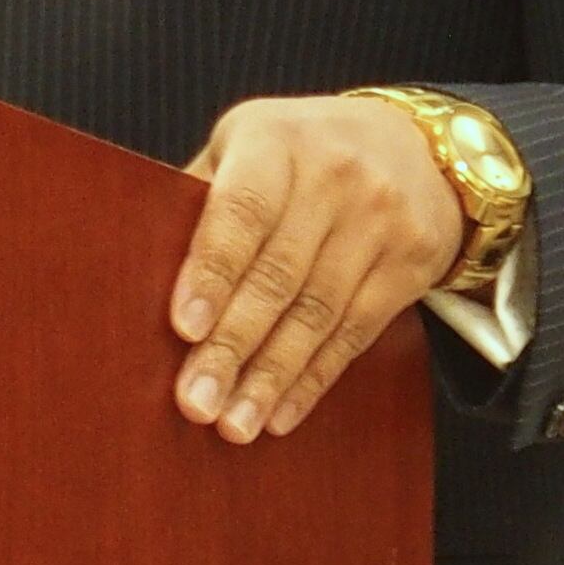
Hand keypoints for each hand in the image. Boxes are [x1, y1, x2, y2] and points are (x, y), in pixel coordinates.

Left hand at [171, 94, 461, 441]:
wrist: (420, 145)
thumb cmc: (300, 151)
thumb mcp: (246, 144)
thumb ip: (201, 198)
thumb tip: (142, 275)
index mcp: (275, 141)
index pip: (242, 210)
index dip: (213, 271)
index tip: (185, 328)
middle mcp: (334, 174)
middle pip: (278, 274)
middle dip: (233, 346)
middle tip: (196, 402)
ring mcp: (380, 218)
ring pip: (318, 313)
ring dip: (271, 377)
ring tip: (233, 423)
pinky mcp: (412, 261)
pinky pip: (356, 332)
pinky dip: (313, 378)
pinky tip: (281, 413)